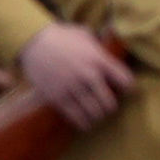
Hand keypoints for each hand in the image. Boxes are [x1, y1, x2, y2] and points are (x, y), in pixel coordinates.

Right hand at [18, 24, 133, 127]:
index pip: (126, 82)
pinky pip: (75, 116)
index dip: (127, 89)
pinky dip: (83, 123)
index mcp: (99, 60)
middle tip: (106, 107)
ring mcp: (72, 88)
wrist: (33, 41)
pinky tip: (85, 124)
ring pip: (94, 113)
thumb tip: (109, 47)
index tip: (123, 91)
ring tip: (96, 116)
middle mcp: (89, 75)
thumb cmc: (60, 36)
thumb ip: (99, 45)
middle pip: (110, 103)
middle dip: (110, 107)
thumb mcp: (84, 35)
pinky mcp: (57, 97)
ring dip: (97, 117)